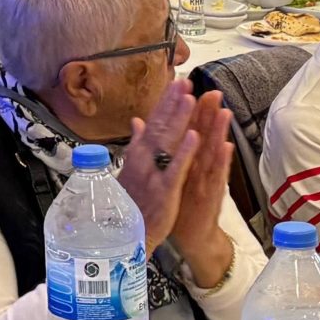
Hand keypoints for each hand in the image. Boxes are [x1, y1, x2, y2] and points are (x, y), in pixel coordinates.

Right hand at [117, 79, 207, 251]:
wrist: (124, 239)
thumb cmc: (127, 206)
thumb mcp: (129, 171)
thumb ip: (136, 143)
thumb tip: (137, 122)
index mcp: (138, 155)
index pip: (153, 122)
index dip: (166, 101)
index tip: (177, 82)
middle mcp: (144, 160)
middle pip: (160, 126)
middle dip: (173, 102)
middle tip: (185, 80)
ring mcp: (154, 175)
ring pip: (168, 142)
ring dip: (179, 119)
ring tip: (190, 98)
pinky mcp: (164, 191)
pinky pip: (176, 169)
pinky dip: (184, 152)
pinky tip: (194, 136)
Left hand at [164, 90, 235, 262]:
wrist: (193, 235)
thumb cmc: (183, 202)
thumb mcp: (173, 175)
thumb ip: (169, 150)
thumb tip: (157, 130)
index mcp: (188, 160)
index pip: (188, 130)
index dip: (188, 109)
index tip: (188, 85)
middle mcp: (200, 167)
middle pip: (204, 136)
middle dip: (207, 114)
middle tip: (214, 92)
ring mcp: (207, 181)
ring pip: (213, 153)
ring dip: (219, 133)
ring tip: (224, 112)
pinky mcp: (211, 197)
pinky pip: (217, 179)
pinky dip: (222, 164)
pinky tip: (226, 148)